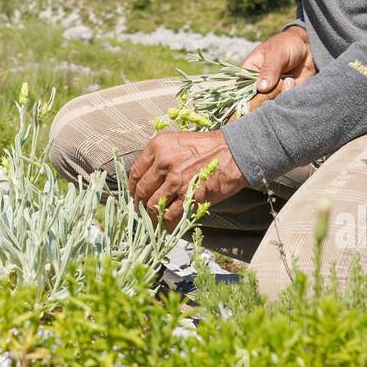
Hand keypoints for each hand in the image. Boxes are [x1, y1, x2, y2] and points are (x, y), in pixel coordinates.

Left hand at [127, 130, 247, 228]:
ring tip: (153, 219)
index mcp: (158, 146)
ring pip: (153, 205)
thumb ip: (160, 156)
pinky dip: (165, 223)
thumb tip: (147, 177)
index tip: (134, 194)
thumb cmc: (208, 146)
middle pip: (142, 190)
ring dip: (151, 215)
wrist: (234, 152)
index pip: (135, 172)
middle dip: (139, 204)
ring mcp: (176, 181)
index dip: (132, 187)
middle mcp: (164, 162)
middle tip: (142, 210)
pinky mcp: (189, 196)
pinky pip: (169, 215)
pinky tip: (166, 225)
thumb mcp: (178, 141)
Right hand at [240, 25, 316, 110]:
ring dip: (280, 94)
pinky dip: (289, 95)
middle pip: (255, 100)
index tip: (260, 92)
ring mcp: (271, 91)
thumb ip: (269, 69)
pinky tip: (293, 82)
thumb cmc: (287, 44)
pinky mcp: (284, 95)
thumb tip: (261, 88)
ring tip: (290, 80)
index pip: (241, 89)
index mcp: (249, 71)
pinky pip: (284, 103)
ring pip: (270, 103)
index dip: (248, 95)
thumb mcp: (277, 53)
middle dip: (268, 95)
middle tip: (280, 82)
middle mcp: (258, 84)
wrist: (308, 46)